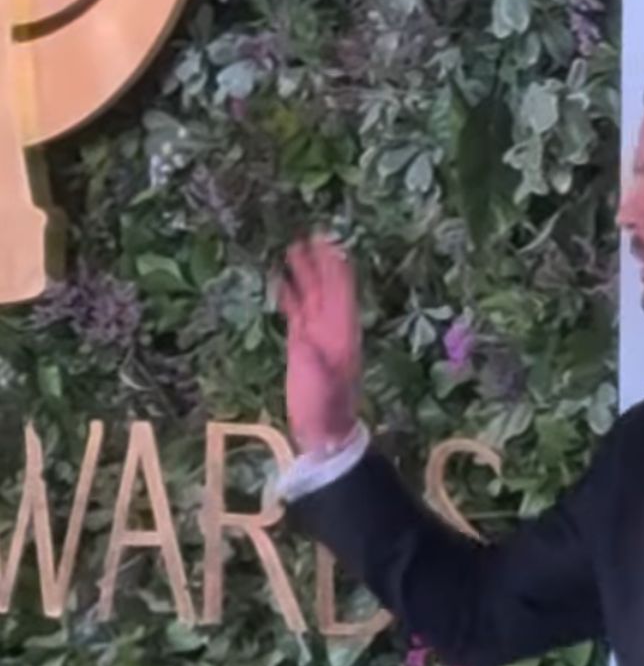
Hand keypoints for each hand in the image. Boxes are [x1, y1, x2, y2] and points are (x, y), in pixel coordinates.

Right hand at [278, 236, 362, 453]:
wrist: (321, 432)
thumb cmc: (326, 409)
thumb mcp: (324, 387)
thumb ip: (316, 365)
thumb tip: (305, 341)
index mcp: (343, 332)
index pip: (342, 292)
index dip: (337, 268)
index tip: (330, 243)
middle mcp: (333, 327)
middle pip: (327, 286)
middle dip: (320, 261)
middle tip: (310, 234)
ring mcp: (317, 333)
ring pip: (311, 294)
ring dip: (304, 272)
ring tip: (292, 247)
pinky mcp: (301, 342)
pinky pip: (296, 311)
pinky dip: (289, 294)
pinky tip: (279, 279)